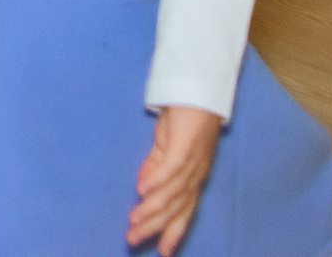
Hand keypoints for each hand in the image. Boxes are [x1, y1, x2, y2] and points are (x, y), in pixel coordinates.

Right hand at [129, 105, 220, 253]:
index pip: (183, 210)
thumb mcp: (167, 146)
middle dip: (154, 227)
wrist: (198, 90)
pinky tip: (142, 192)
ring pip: (170, 193)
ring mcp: (191, 161)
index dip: (173, 231)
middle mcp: (195, 175)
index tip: (162, 250)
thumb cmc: (185, 117)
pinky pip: (170, 169)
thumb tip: (142, 189)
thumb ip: (155, 167)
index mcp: (192, 177)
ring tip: (133, 222)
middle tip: (133, 240)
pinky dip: (156, 182)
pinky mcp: (184, 146)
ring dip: (151, 209)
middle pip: (174, 208)